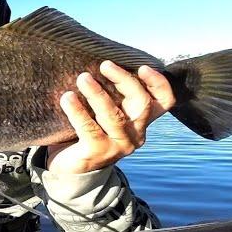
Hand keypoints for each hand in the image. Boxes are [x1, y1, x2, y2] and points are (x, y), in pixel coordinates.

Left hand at [46, 61, 175, 174]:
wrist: (71, 168)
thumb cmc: (90, 131)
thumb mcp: (106, 112)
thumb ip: (111, 94)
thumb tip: (98, 62)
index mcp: (141, 120)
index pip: (164, 102)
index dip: (159, 83)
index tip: (142, 67)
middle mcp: (135, 134)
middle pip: (141, 104)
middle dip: (124, 81)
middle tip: (105, 65)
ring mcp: (118, 145)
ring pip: (114, 116)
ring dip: (98, 94)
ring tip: (82, 78)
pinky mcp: (98, 153)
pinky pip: (89, 128)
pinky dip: (78, 111)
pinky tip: (67, 98)